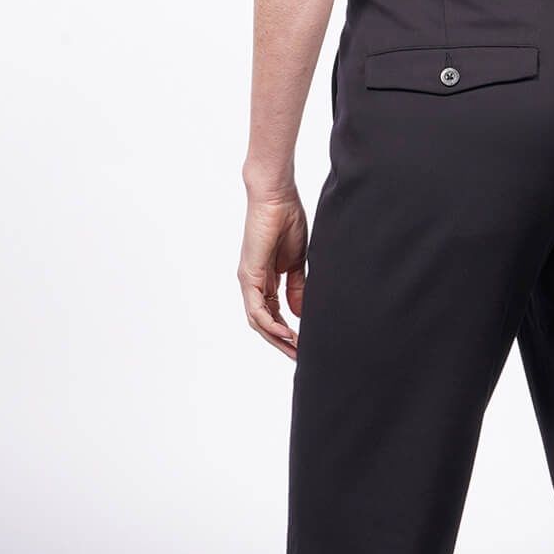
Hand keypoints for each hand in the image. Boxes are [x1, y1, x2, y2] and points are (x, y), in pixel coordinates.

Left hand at [239, 188, 308, 357]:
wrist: (278, 196)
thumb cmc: (287, 220)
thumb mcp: (298, 262)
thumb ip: (297, 288)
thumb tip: (299, 313)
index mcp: (265, 279)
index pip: (273, 314)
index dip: (287, 332)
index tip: (304, 345)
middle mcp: (253, 282)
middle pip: (263, 322)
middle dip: (282, 342)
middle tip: (300, 357)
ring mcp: (249, 280)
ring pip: (258, 320)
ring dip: (276, 338)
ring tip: (295, 350)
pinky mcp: (249, 274)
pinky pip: (257, 308)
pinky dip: (271, 324)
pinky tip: (287, 333)